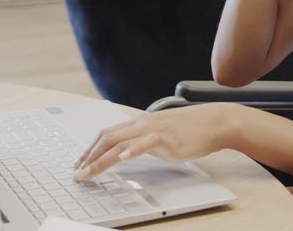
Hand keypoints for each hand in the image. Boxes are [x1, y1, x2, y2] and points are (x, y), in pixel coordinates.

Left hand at [71, 103, 239, 181]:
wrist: (214, 122)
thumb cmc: (191, 129)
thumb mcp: (161, 134)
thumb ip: (144, 141)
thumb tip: (130, 151)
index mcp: (140, 123)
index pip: (108, 134)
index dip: (91, 148)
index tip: (81, 162)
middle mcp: (142, 124)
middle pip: (107, 138)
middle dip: (89, 156)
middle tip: (78, 172)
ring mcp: (153, 129)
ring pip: (120, 142)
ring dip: (101, 159)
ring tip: (89, 172)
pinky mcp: (166, 137)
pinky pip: (146, 143)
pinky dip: (133, 150)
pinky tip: (124, 157)